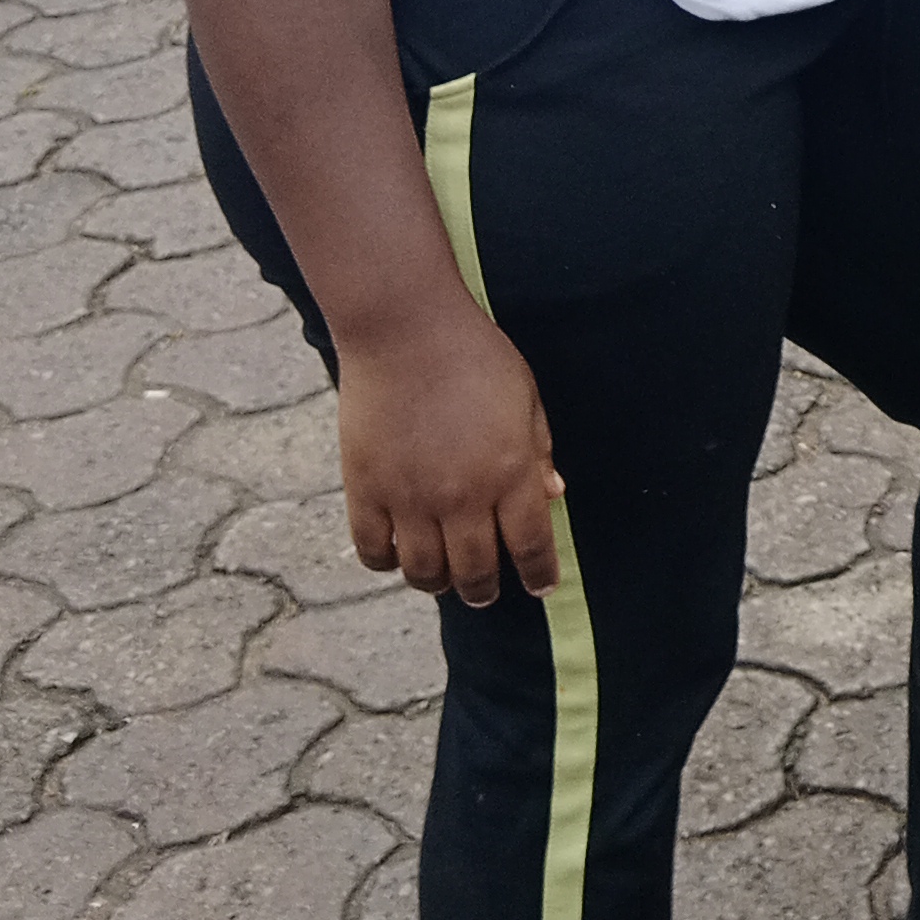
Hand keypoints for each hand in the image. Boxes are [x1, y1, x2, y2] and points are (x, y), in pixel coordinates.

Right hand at [336, 299, 559, 604]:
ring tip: (443, 577)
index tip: (540, 587)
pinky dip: (386, 563)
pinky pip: (373, 551)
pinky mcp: (366, 490)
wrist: (405, 328)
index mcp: (509, 472)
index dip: (538, 574)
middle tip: (484, 591)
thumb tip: (553, 495)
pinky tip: (398, 554)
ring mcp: (410, 497)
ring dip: (437, 583)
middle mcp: (462, 495)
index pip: (530, 545)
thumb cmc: (475, 355)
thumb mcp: (525, 398)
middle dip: (484, 590)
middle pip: (475, 571)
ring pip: (423, 572)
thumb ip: (538, 451)